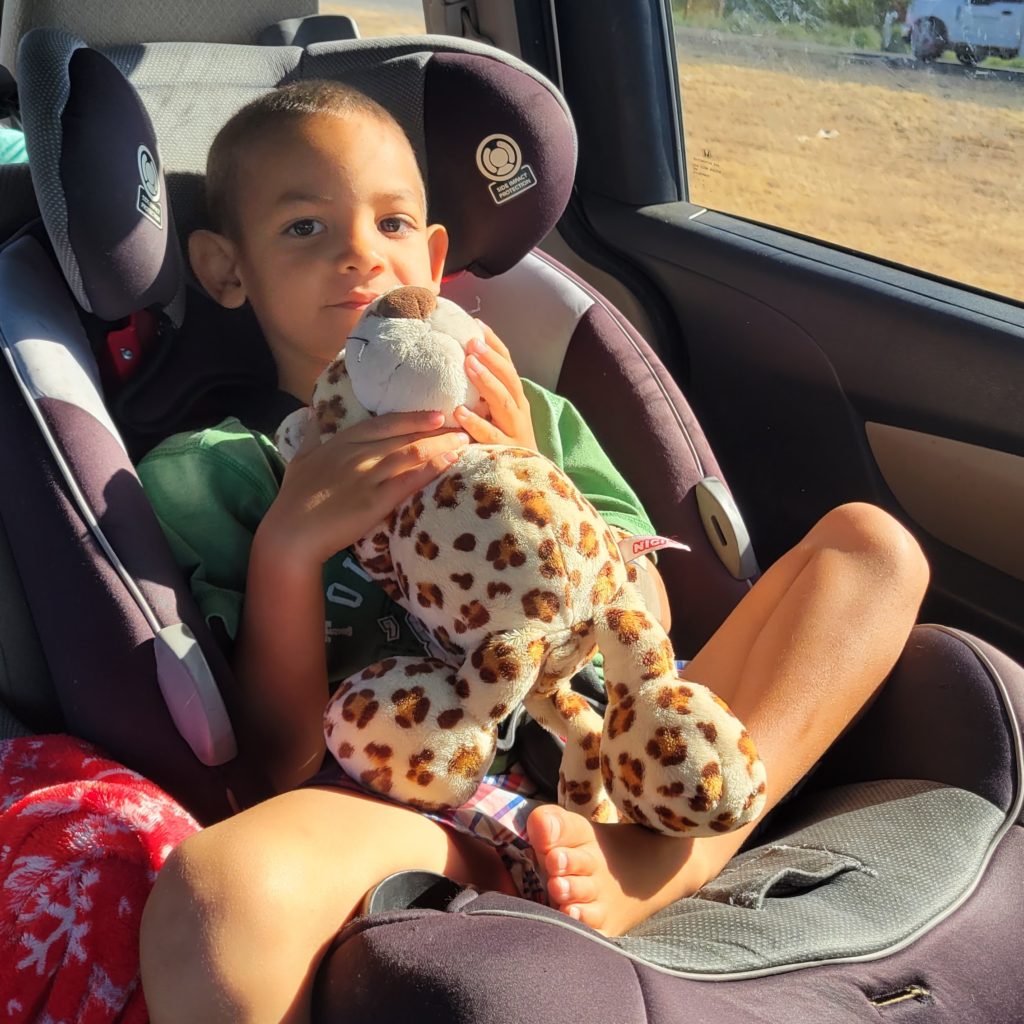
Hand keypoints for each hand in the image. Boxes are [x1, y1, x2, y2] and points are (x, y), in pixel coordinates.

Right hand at [258, 410, 468, 566]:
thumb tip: (313, 413)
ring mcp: (367, 476)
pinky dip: (433, 468)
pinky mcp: (375, 500)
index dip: (413, 418)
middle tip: (462, 425)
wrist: (291, 532)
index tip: (436, 414)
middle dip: (436, 430)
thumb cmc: (294, 498)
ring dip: (442, 445)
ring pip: (412, 453)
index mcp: (342, 442)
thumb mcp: (300, 459)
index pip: (384, 424)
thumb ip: (311, 435)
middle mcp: (358, 454)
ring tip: (465, 441)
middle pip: (405, 436)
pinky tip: (452, 461)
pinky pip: (410, 480)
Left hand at [454, 321, 537, 450]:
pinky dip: (476, 423)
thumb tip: (457, 367)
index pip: (507, 365)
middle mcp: (518, 411)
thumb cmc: (501, 445)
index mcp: (515, 399)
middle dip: (491, 358)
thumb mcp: (494, 415)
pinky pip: (491, 435)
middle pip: (508, 379)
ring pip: (503, 402)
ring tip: (469, 364)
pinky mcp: (507, 452)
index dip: (494, 344)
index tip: (476, 324)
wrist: (525, 481)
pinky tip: (459, 413)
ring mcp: (515, 431)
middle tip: (471, 342)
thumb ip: (480, 395)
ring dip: (486, 381)